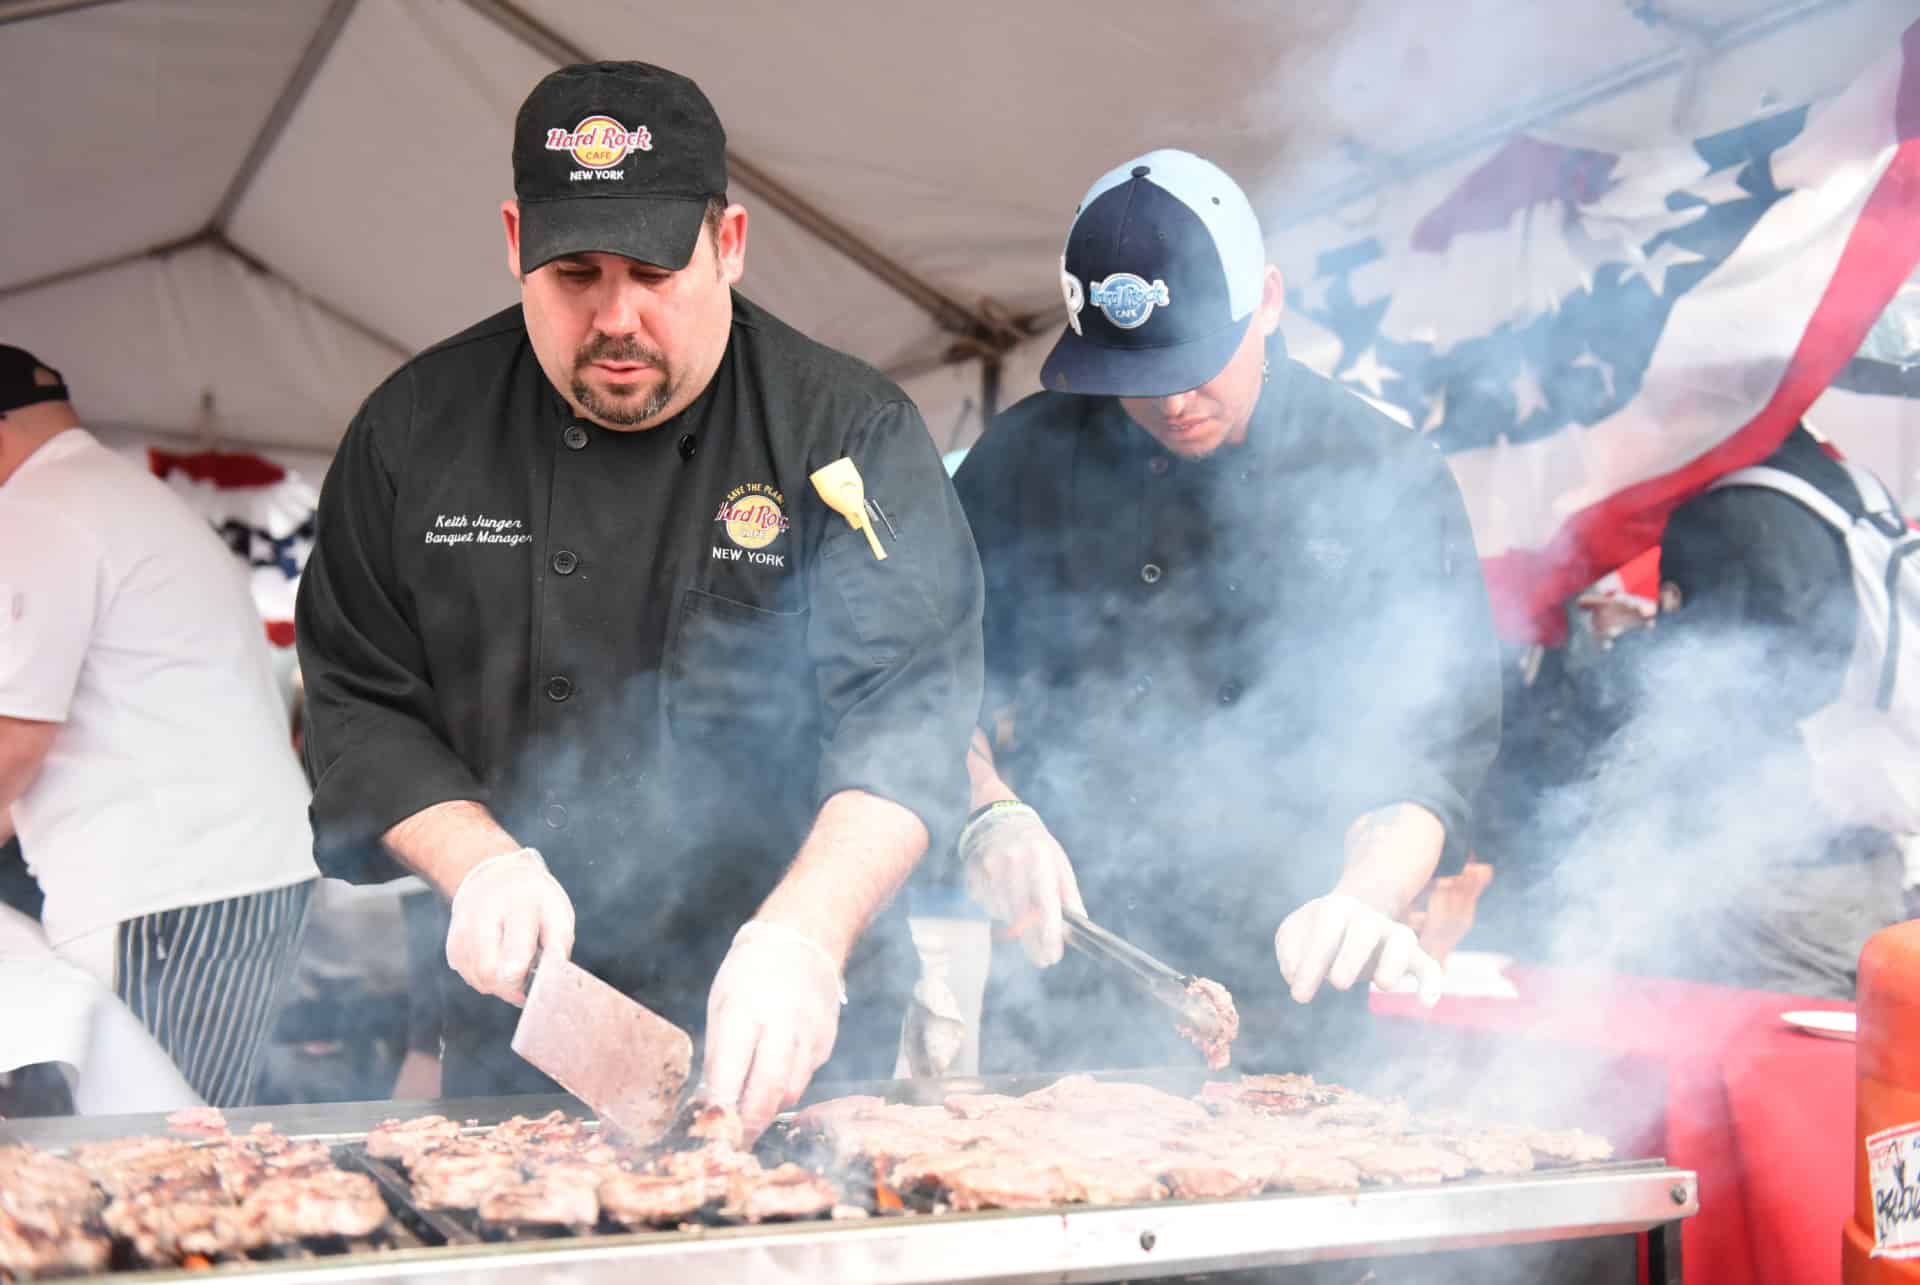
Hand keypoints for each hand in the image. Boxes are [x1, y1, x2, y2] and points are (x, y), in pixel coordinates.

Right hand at [443, 848, 573, 1004]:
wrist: (496, 877)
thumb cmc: (535, 901)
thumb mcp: (557, 913)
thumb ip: (558, 944)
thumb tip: (553, 976)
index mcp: (519, 905)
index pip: (515, 945)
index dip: (518, 972)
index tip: (525, 993)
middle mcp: (484, 914)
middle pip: (490, 970)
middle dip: (510, 988)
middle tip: (526, 984)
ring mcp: (463, 929)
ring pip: (478, 978)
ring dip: (499, 985)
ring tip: (514, 967)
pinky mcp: (452, 943)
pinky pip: (468, 975)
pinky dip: (485, 978)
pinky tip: (497, 962)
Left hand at [702, 921, 844, 1139]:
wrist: (802, 941)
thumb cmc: (750, 973)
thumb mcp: (721, 1004)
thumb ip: (719, 1053)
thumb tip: (711, 1102)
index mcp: (745, 1009)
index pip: (731, 1068)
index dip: (721, 1105)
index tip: (710, 1130)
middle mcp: (782, 1023)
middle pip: (769, 1088)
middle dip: (750, 1122)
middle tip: (735, 1141)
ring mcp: (810, 1034)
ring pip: (791, 1091)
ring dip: (769, 1108)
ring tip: (751, 1114)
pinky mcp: (827, 1042)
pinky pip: (806, 1078)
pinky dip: (787, 1088)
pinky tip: (774, 1081)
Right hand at [960, 802, 1085, 965]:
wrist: (998, 817)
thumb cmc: (1035, 845)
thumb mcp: (1059, 863)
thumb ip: (1069, 895)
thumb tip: (1078, 925)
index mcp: (1040, 858)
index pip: (1044, 902)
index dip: (1048, 932)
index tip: (1053, 955)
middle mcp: (1013, 862)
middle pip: (1022, 916)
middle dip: (1034, 942)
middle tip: (1044, 958)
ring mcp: (989, 868)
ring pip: (1003, 913)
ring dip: (1015, 921)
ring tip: (1021, 905)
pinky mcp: (973, 875)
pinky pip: (987, 905)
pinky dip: (998, 908)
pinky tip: (1003, 893)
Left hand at [1275, 893, 1443, 1007]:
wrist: (1350, 917)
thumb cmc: (1315, 931)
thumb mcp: (1293, 934)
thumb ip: (1289, 950)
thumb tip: (1295, 974)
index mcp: (1336, 909)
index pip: (1326, 928)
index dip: (1312, 961)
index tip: (1299, 996)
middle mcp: (1367, 918)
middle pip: (1365, 928)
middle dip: (1351, 956)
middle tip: (1337, 984)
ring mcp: (1392, 935)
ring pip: (1402, 939)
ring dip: (1394, 961)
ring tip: (1382, 985)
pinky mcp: (1410, 956)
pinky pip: (1427, 965)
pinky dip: (1430, 981)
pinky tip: (1426, 1003)